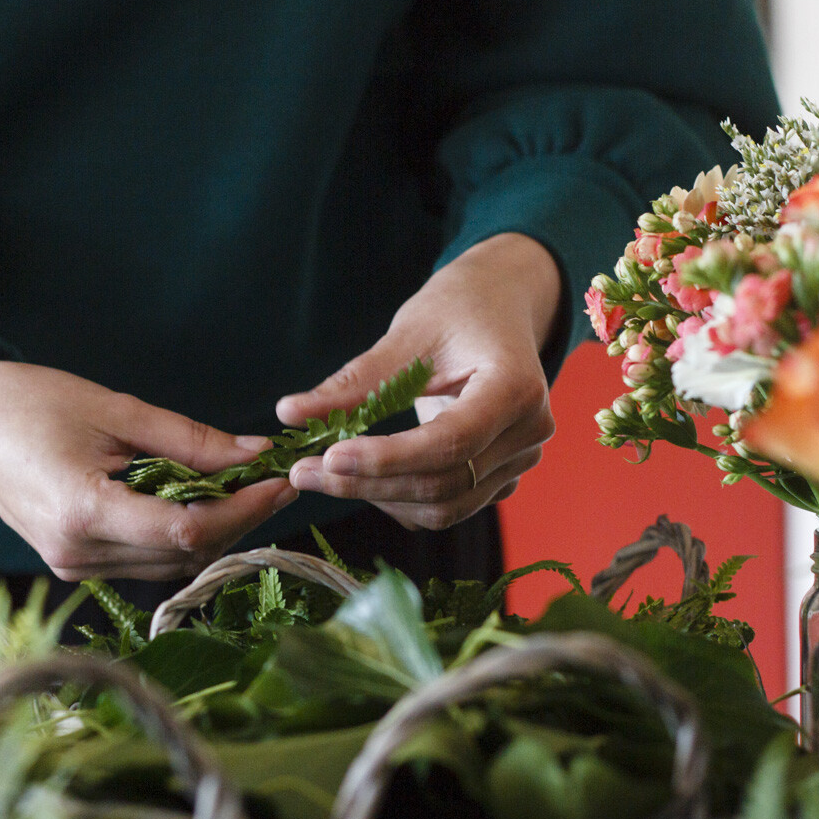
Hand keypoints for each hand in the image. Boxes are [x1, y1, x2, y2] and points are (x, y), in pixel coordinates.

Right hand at [0, 351, 296, 579]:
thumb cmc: (26, 402)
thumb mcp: (116, 409)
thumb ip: (189, 440)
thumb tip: (254, 454)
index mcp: (84, 513)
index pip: (189, 529)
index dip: (244, 509)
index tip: (279, 480)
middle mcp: (78, 553)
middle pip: (186, 551)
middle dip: (238, 519)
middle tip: (273, 480)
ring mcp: (74, 566)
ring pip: (172, 562)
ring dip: (215, 529)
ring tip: (244, 487)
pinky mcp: (74, 564)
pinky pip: (147, 558)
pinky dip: (181, 534)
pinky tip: (200, 501)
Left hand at [277, 232, 559, 529]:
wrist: (500, 310)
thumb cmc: (459, 310)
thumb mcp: (407, 334)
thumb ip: (355, 382)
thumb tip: (289, 413)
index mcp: (516, 388)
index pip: (450, 442)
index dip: (387, 458)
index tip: (328, 458)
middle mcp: (529, 434)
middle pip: (445, 484)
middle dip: (369, 484)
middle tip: (302, 473)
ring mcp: (520, 462)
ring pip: (444, 507)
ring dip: (379, 497)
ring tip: (324, 474)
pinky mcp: (501, 478)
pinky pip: (447, 507)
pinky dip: (400, 500)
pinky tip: (363, 477)